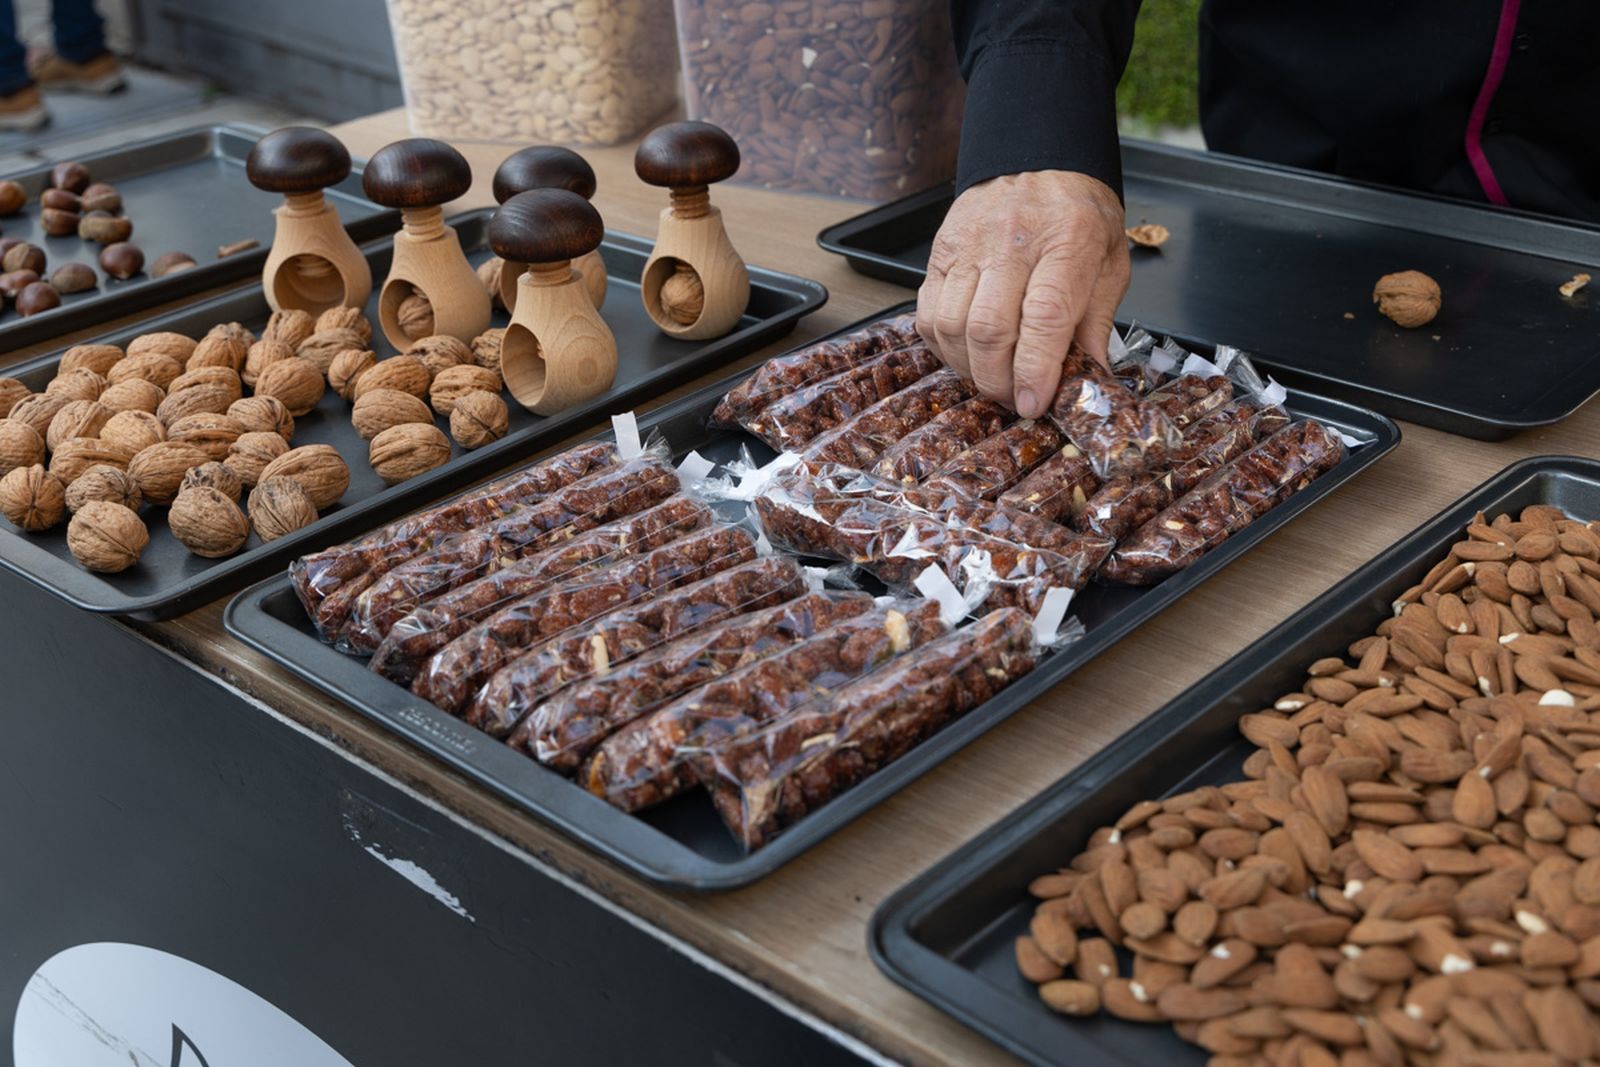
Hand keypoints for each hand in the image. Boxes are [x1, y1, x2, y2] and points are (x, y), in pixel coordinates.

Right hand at [916, 170, 1129, 418]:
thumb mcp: (1109, 264)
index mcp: (1067, 242)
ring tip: (991, 377)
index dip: (1035, 370)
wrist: (1038, 160)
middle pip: (988, 329)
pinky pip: (927, 313)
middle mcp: (1012, 242)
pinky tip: (966, 352)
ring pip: (951, 326)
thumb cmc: (1077, 215)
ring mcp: (969, 246)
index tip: (1033, 403)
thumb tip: (1090, 383)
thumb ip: (1097, 325)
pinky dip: (943, 346)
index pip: (1043, 317)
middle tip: (1013, 397)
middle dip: (998, 380)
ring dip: (968, 367)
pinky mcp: (940, 253)